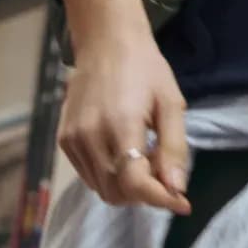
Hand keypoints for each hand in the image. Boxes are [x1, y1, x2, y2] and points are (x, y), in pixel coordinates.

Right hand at [59, 29, 190, 213]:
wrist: (106, 43)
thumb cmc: (146, 70)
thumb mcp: (171, 103)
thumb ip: (174, 148)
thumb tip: (176, 189)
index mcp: (120, 125)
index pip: (135, 183)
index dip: (160, 199)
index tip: (183, 203)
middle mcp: (90, 137)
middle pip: (118, 192)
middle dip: (146, 193)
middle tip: (163, 170)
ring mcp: (72, 140)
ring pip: (102, 189)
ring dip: (128, 186)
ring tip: (145, 157)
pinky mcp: (64, 140)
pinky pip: (89, 175)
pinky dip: (110, 175)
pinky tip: (124, 152)